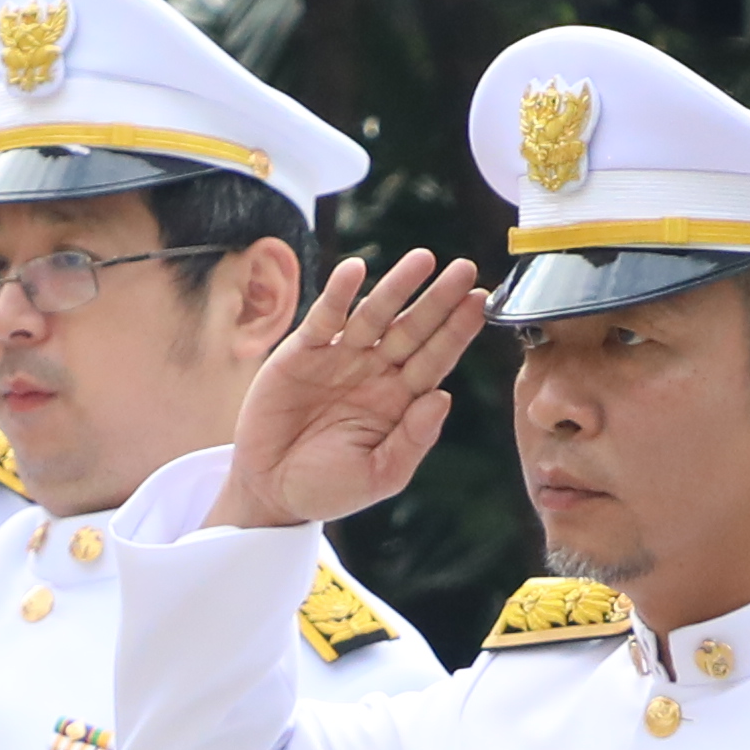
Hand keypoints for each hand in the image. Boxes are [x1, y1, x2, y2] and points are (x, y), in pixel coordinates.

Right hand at [212, 249, 486, 527]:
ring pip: (375, 315)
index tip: (480, 304)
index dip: (457, 331)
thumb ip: (412, 441)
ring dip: (397, 287)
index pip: (435, 359)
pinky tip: (356, 270)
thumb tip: (443, 398)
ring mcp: (341, 358)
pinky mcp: (303, 352)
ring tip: (423, 259)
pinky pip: (326, 318)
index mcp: (399, 402)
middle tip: (465, 270)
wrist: (269, 490)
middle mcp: (375, 373)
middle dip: (439, 300)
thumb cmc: (326, 487)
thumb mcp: (378, 476)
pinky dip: (339, 294)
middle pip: (414, 329)